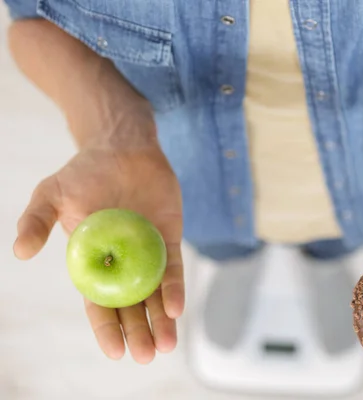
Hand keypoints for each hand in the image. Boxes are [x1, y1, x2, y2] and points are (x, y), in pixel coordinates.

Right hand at [14, 122, 183, 363]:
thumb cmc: (84, 172)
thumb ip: (35, 222)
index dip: (106, 329)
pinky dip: (174, 288)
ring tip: (167, 345)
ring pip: (155, 294)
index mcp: (93, 263)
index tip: (115, 353)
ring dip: (162, 320)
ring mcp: (148, 253)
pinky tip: (177, 308)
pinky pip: (173, 268)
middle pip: (132, 306)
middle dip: (139, 333)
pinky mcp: (170, 239)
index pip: (100, 304)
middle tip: (148, 356)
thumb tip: (20, 252)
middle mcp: (122, 264)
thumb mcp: (51, 195)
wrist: (121, 147)